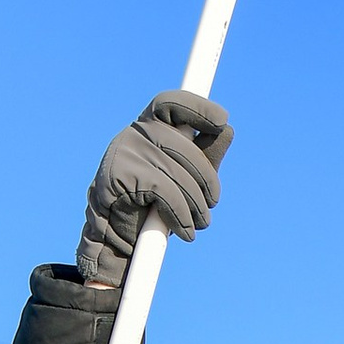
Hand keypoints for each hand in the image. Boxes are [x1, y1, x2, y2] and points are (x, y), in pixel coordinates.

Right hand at [77, 89, 235, 280]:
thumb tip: (228, 129)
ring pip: (178, 171)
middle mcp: (133, 133)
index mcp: (147, 126)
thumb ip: (205, 154)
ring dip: (196, 203)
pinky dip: (181, 214)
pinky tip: (186, 231)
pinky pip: (165, 191)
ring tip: (200, 222)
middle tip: (212, 202)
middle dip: (206, 177)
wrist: (115, 239)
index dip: (198, 108)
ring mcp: (124, 152)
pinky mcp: (120, 176)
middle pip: (184, 144)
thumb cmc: (152, 204)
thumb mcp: (185, 177)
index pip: (171, 104)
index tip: (222, 121)